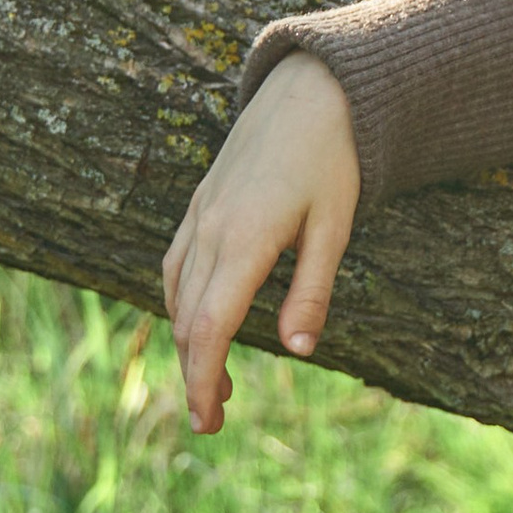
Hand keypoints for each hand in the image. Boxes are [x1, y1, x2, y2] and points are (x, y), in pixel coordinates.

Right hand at [161, 54, 359, 435]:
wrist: (310, 91)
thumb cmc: (333, 159)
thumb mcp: (335, 227)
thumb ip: (313, 290)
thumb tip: (297, 350)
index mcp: (244, 240)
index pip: (209, 328)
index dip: (204, 380)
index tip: (209, 421)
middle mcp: (211, 230)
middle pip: (187, 321)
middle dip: (195, 375)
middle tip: (214, 420)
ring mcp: (200, 215)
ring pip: (177, 296)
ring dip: (189, 344)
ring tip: (215, 383)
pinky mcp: (201, 205)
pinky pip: (178, 266)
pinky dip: (183, 305)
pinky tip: (200, 323)